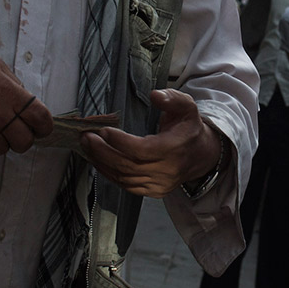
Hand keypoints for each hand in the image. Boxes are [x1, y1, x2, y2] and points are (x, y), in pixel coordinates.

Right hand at [0, 49, 49, 153]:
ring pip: (4, 150)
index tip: (41, 126)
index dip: (45, 126)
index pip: (41, 119)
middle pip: (25, 142)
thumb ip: (15, 85)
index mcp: (9, 93)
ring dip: (1, 141)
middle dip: (24, 137)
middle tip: (16, 128)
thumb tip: (28, 104)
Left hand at [82, 88, 224, 196]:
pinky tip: (98, 161)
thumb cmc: (188, 128)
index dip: (120, 142)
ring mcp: (160, 184)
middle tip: (87, 137)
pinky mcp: (153, 192)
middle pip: (128, 165)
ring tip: (88, 147)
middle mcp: (167, 170)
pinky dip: (109, 174)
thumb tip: (155, 96)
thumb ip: (171, 98)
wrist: (201, 155)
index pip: (142, 150)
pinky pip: (126, 185)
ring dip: (102, 163)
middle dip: (103, 152)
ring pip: (124, 177)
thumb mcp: (186, 106)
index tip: (104, 130)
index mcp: (174, 149)